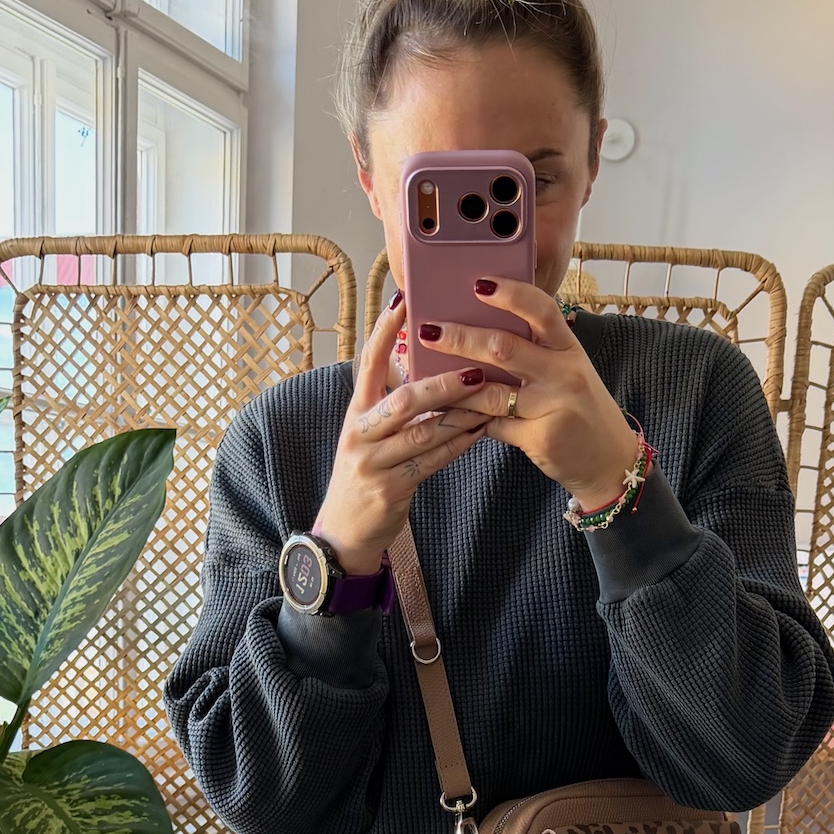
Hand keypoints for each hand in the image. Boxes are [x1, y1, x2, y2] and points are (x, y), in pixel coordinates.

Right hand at [311, 297, 491, 572]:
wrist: (343, 534)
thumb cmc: (366, 476)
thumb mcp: (369, 436)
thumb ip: (390, 404)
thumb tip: (422, 365)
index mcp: (355, 413)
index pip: (367, 363)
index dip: (384, 331)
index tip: (403, 299)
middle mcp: (359, 433)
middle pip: (402, 400)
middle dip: (441, 383)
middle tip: (475, 367)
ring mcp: (372, 462)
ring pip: (421, 432)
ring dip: (459, 414)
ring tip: (489, 398)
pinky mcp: (389, 489)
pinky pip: (430, 462)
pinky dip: (457, 445)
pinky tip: (480, 431)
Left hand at [410, 281, 641, 511]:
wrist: (610, 461)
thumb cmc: (581, 410)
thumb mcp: (566, 373)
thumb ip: (534, 353)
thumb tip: (479, 337)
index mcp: (569, 348)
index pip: (542, 310)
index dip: (510, 294)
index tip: (478, 284)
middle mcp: (564, 373)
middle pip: (504, 347)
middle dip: (460, 338)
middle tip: (428, 330)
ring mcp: (553, 406)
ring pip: (491, 391)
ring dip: (453, 384)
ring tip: (426, 377)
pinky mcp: (540, 437)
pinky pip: (493, 425)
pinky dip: (468, 420)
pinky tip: (447, 414)